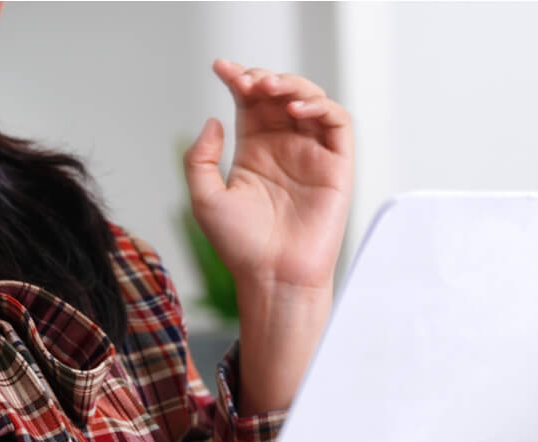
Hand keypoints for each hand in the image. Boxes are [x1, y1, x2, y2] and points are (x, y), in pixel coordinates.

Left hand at [183, 60, 353, 293]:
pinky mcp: (337, 166)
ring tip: (268, 88)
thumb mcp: (204, 198)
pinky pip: (337, 123)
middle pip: (279, 94)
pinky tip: (296, 109)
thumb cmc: (241, 248)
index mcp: (254, 151)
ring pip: (310, 100)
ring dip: (291, 84)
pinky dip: (321, 106)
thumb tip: (214, 120)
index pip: (249, 102)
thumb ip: (200, 158)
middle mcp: (284, 149)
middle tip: (247, 81)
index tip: (220, 68)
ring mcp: (311, 155)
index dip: (237, 78)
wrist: (272, 277)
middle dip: (263, 77)